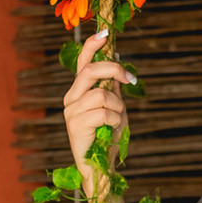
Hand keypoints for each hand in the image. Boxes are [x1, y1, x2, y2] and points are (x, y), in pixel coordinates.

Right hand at [62, 29, 135, 197]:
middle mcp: (71, 98)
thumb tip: (117, 61)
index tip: (106, 33)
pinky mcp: (75, 126)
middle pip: (91, 71)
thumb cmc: (108, 139)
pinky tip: (113, 129)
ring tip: (118, 120)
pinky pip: (102, 112)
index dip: (93, 45)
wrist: (101, 168)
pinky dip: (115, 119)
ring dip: (118, 107)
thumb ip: (114, 87)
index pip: (82, 62)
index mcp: (79, 91)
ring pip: (101, 94)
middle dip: (114, 70)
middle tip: (130, 80)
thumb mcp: (116, 108)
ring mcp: (71, 111)